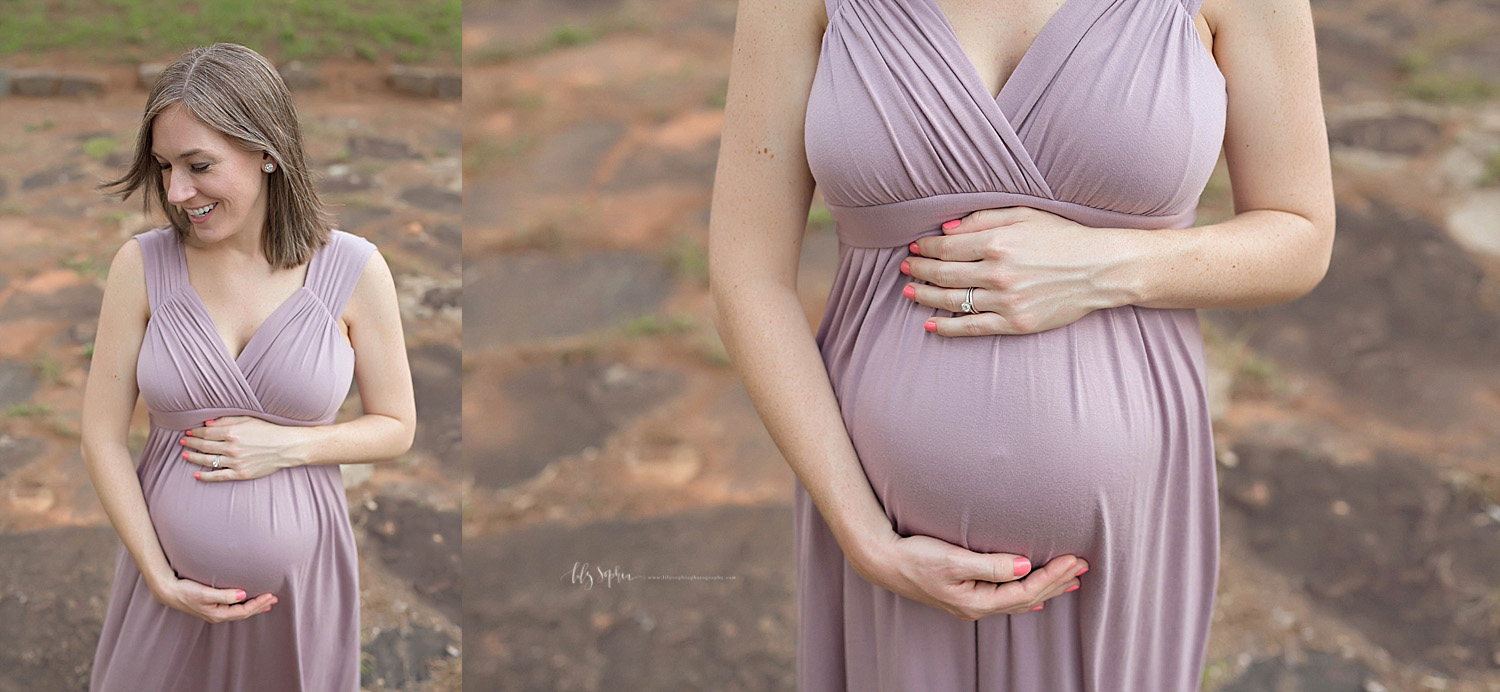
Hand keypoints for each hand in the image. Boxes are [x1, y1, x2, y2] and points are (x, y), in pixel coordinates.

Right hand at [151, 576, 276, 623]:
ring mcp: (215, 612)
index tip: (271, 595)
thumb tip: (243, 595)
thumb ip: (224, 595)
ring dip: (255, 606)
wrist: (168, 591)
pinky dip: (245, 604)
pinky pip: (234, 607)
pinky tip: (248, 600)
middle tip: (275, 598)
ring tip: (267, 602)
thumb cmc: (185, 591)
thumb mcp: (205, 593)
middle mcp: (218, 615)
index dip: (259, 604)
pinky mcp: (212, 606)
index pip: (244, 611)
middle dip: (260, 606)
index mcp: (218, 614)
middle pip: (244, 613)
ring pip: (240, 611)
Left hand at [178, 416, 306, 481]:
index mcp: (232, 432)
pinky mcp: (241, 473)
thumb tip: (207, 424)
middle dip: (191, 443)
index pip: (206, 433)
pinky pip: (219, 476)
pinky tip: (196, 474)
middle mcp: (231, 448)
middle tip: (182, 442)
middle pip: (204, 446)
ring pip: (207, 461)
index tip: (188, 432)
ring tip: (184, 455)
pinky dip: (206, 476)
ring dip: (193, 458)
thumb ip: (227, 420)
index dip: (194, 433)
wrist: (287, 447)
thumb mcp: (248, 420)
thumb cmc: (269, 430)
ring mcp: (235, 462)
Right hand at [853, 531, 1088, 620]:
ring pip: (1019, 601)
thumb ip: (990, 564)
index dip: (1053, 576)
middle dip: (1057, 582)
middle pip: (1028, 599)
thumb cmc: (915, 556)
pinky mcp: (965, 596)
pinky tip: (1034, 599)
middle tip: (1083, 566)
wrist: (883, 561)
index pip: (1027, 591)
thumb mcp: (952, 559)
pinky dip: (1025, 596)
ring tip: (1070, 581)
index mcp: (978, 601)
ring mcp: (971, 604)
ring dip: (1046, 589)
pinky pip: (1005, 600)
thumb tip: (1023, 566)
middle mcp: (977, 608)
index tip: (1073, 559)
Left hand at [902, 207, 1129, 335]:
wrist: (1100, 269)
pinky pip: (973, 327)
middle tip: (905, 268)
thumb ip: (983, 219)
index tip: (914, 247)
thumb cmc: (1063, 237)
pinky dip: (947, 327)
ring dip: (925, 297)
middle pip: (943, 274)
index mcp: (998, 243)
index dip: (925, 248)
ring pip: (952, 301)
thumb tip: (946, 229)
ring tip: (909, 292)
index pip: (946, 247)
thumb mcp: (1025, 215)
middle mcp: (998, 273)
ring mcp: (1006, 301)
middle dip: (919, 270)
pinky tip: (930, 324)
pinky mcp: (1015, 323)